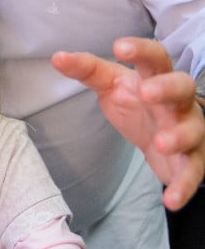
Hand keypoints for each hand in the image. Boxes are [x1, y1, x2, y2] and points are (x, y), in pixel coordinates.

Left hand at [52, 37, 204, 210]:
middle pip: (182, 86)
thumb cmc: (138, 103)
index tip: (119, 46)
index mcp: (155, 77)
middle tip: (148, 92)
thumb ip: (87, 70)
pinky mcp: (192, 160)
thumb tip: (57, 57)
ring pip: (193, 129)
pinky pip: (194, 172)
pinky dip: (184, 186)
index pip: (154, 56)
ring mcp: (189, 129)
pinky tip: (171, 201)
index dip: (141, 49)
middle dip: (168, 88)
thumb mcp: (112, 85)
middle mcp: (177, 101)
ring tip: (160, 144)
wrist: (162, 138)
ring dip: (179, 136)